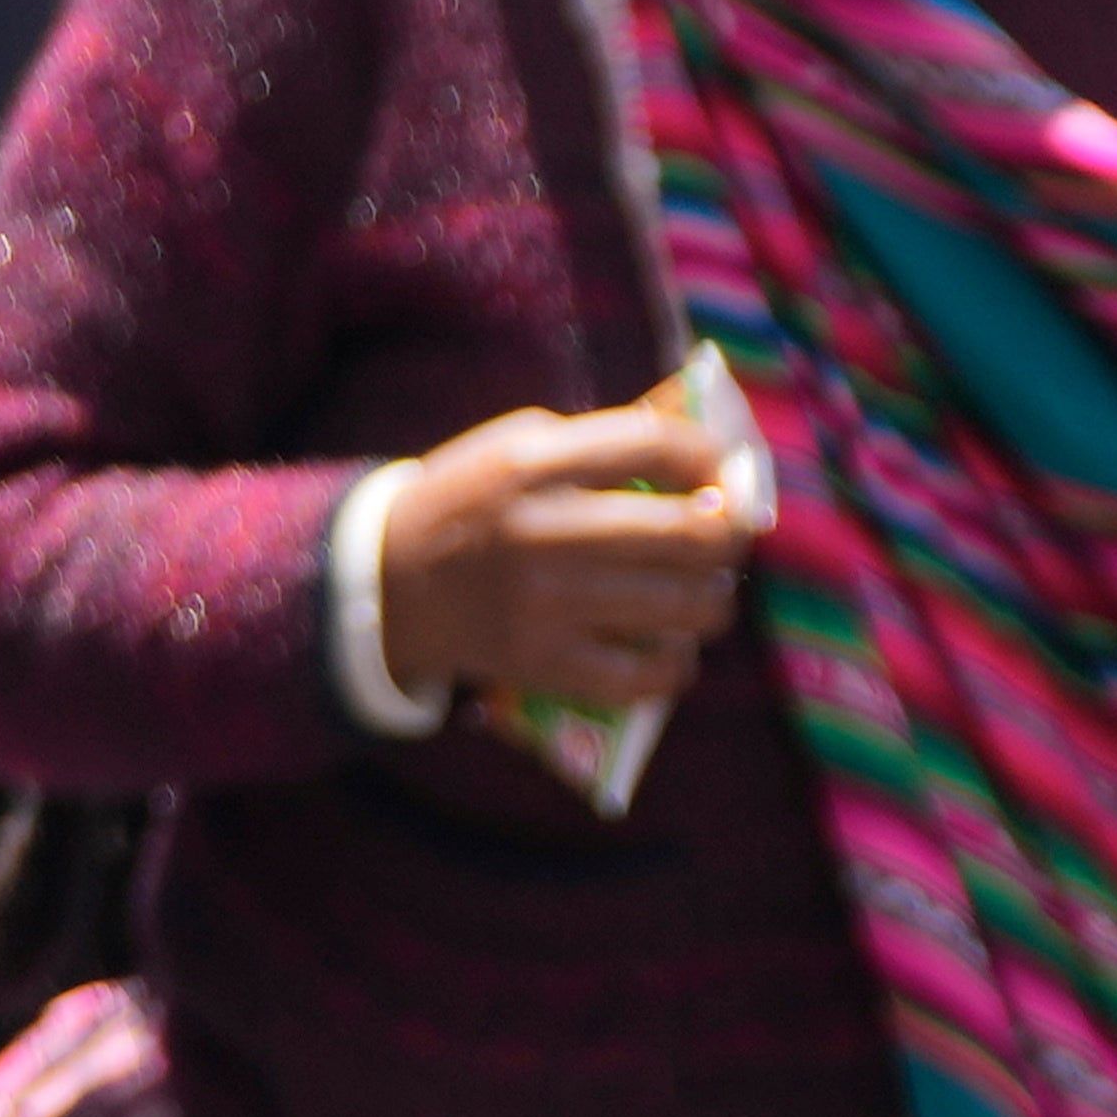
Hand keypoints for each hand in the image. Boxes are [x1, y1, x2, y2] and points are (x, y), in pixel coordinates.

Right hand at [368, 401, 752, 709]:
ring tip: (702, 590)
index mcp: (534, 464)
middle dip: (730, 535)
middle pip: (689, 534)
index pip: (655, 445)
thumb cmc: (468, 503)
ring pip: (685, 607)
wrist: (385, 585)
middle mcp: (544, 533)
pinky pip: (648, 675)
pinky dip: (677, 663)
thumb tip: (701, 448)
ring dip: (714, 599)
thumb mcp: (517, 444)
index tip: (726, 470)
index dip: (713, 457)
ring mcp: (546, 605)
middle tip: (727, 537)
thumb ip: (602, 441)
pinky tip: (669, 646)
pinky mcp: (543, 664)